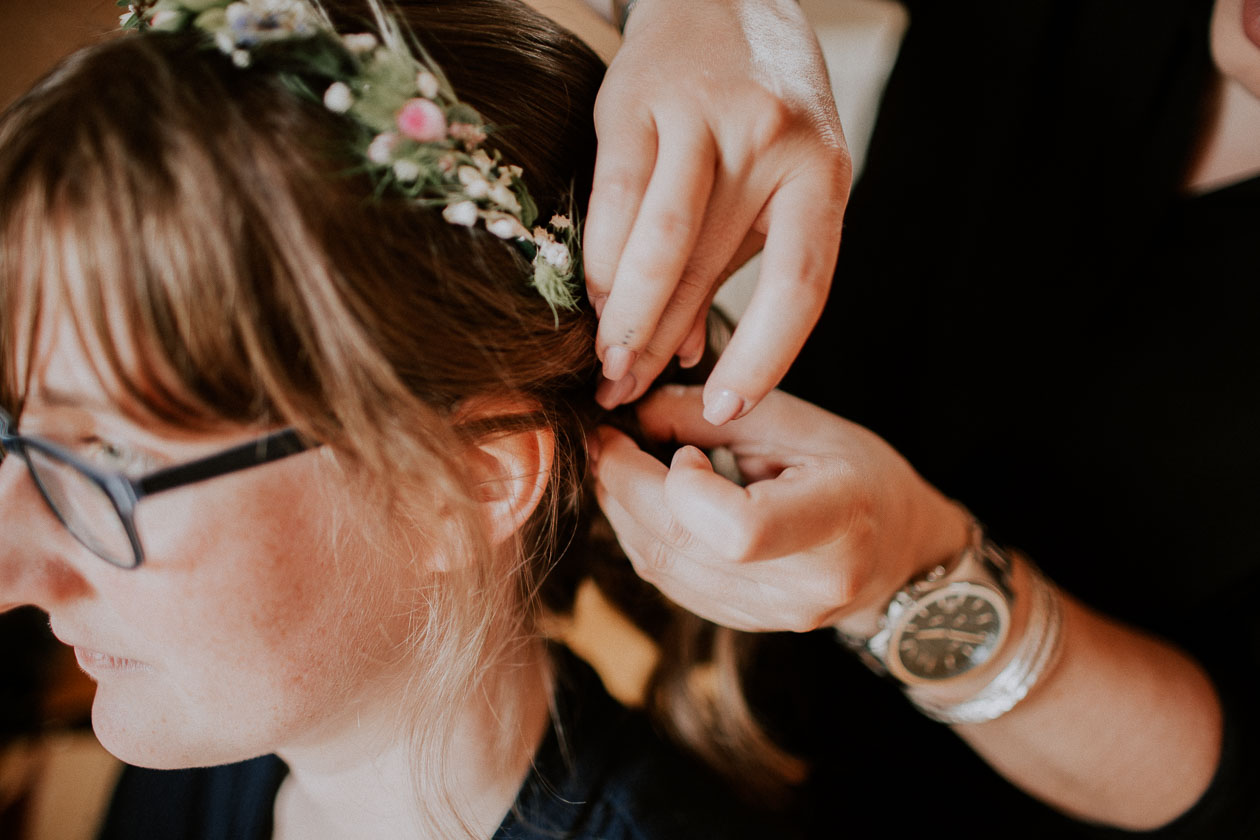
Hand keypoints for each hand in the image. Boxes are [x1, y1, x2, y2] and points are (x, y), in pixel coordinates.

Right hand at [584, 0, 850, 424]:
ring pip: (660, 244)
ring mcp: (704, 118)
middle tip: (626, 395)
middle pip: (710, 271)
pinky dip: (602, 260)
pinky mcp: (637, 102)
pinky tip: (594, 297)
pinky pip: (614, 200)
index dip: (764, 356)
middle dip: (662, 346)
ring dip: (627, 316)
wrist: (721, 0)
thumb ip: (735, 266)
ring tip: (606, 363)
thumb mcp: (775, 186)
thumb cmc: (757, 113)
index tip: (725, 409)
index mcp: (820, 174)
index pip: (800, 285)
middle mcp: (769, 143)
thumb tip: (684, 354)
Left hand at [591, 386, 969, 633]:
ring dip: (622, 510)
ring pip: (660, 567)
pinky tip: (644, 501)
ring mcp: (771, 616)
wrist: (897, 549)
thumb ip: (714, 415)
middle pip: (679, 545)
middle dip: (624, 485)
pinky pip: (667, 581)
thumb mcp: (801, 422)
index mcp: (835, 523)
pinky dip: (642, 535)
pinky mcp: (741, 624)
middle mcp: (804, 586)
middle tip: (606, 439)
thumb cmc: (858, 473)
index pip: (738, 530)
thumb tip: (634, 413)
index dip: (684, 486)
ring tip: (620, 463)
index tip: (683, 450)